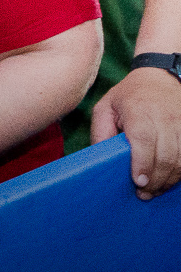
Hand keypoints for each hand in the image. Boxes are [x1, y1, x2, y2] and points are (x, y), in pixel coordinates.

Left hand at [91, 67, 180, 198]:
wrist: (162, 77)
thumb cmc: (129, 95)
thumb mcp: (105, 106)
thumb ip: (101, 131)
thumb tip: (100, 157)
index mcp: (139, 111)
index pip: (144, 140)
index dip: (143, 164)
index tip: (138, 182)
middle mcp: (165, 118)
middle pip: (166, 156)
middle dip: (156, 180)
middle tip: (144, 193)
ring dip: (171, 179)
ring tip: (156, 190)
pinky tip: (172, 179)